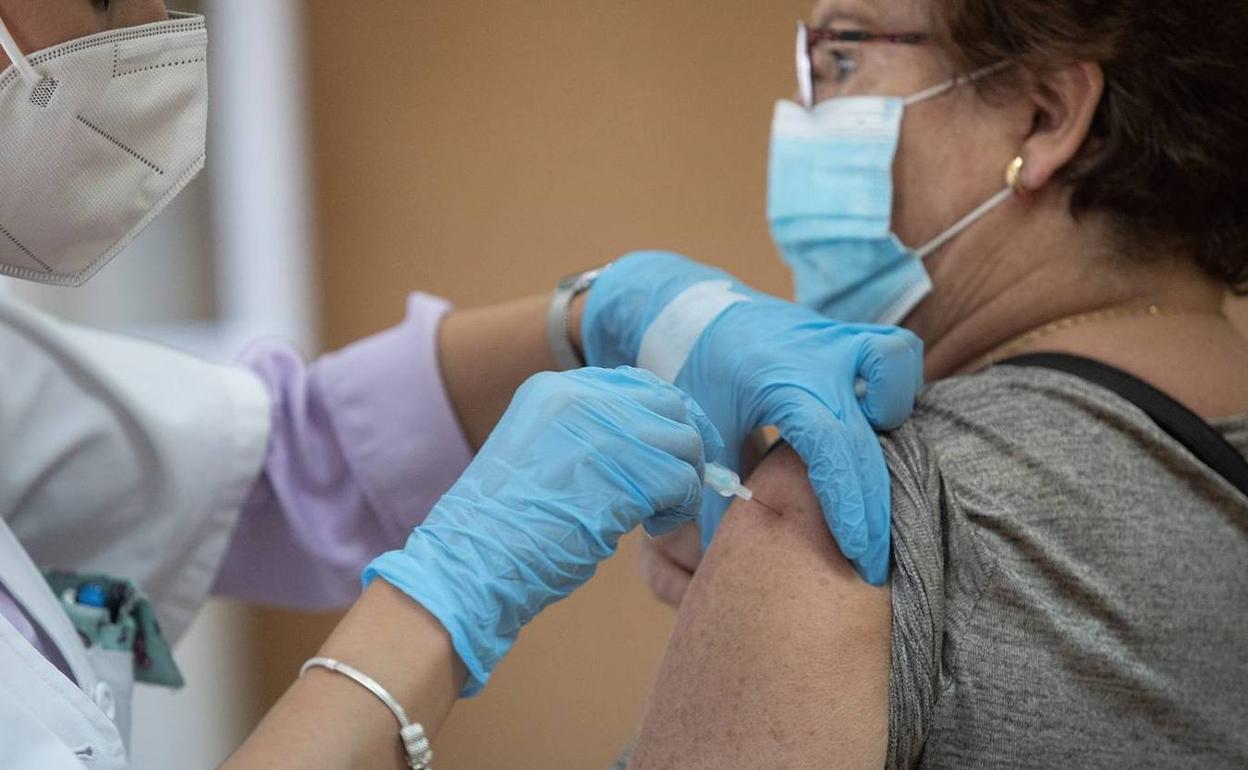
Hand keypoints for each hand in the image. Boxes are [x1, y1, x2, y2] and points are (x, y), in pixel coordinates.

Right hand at [364, 366, 721, 694]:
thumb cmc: (500, 530)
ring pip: (683, 441)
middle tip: (682, 485)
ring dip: (685, 481)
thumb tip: (651, 444)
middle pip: (668, 403)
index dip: (663, 419)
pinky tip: (656, 529)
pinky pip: (683, 481)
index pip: (636, 384)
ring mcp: (604, 431)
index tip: (672, 453)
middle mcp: (579, 396)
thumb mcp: (537, 457)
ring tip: (663, 514)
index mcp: (553, 388)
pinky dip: (682, 509)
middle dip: (685, 444)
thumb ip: (585, 437)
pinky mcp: (625, 471)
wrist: (470, 564)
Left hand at [582, 251, 922, 584]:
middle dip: (876, 504)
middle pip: (870, 434)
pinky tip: (870, 428)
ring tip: (872, 472)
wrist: (685, 312)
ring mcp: (837, 337)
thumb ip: (720, 496)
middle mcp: (820, 355)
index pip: (833, 449)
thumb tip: (724, 565)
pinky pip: (892, 354)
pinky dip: (893, 388)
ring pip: (897, 366)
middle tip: (874, 561)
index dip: (851, 506)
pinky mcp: (846, 334)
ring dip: (895, 419)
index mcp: (782, 381)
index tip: (860, 556)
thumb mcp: (702, 435)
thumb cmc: (692, 374)